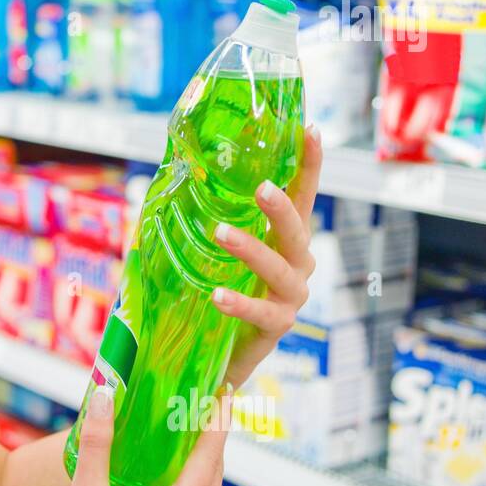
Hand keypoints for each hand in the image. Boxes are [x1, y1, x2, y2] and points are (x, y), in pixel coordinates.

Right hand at [47, 387, 231, 485]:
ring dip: (205, 462)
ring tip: (194, 431)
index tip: (224, 393)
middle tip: (207, 403)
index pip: (208, 458)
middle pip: (215, 474)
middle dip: (211, 437)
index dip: (217, 421)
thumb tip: (105, 399)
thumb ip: (97, 444)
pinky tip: (180, 473)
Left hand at [213, 124, 322, 390]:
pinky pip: (261, 314)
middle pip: (297, 232)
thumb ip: (207, 218)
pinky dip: (240, 303)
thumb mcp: (215, 251)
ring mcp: (291, 297)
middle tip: (261, 188)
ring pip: (280, 270)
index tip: (310, 129)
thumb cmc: (220, 289)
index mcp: (286, 240)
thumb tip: (174, 174)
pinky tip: (218, 296)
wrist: (221, 355)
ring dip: (251, 250)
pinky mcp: (278, 328)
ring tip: (221, 234)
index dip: (309, 165)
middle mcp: (297, 265)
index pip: (302, 197)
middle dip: (281, 208)